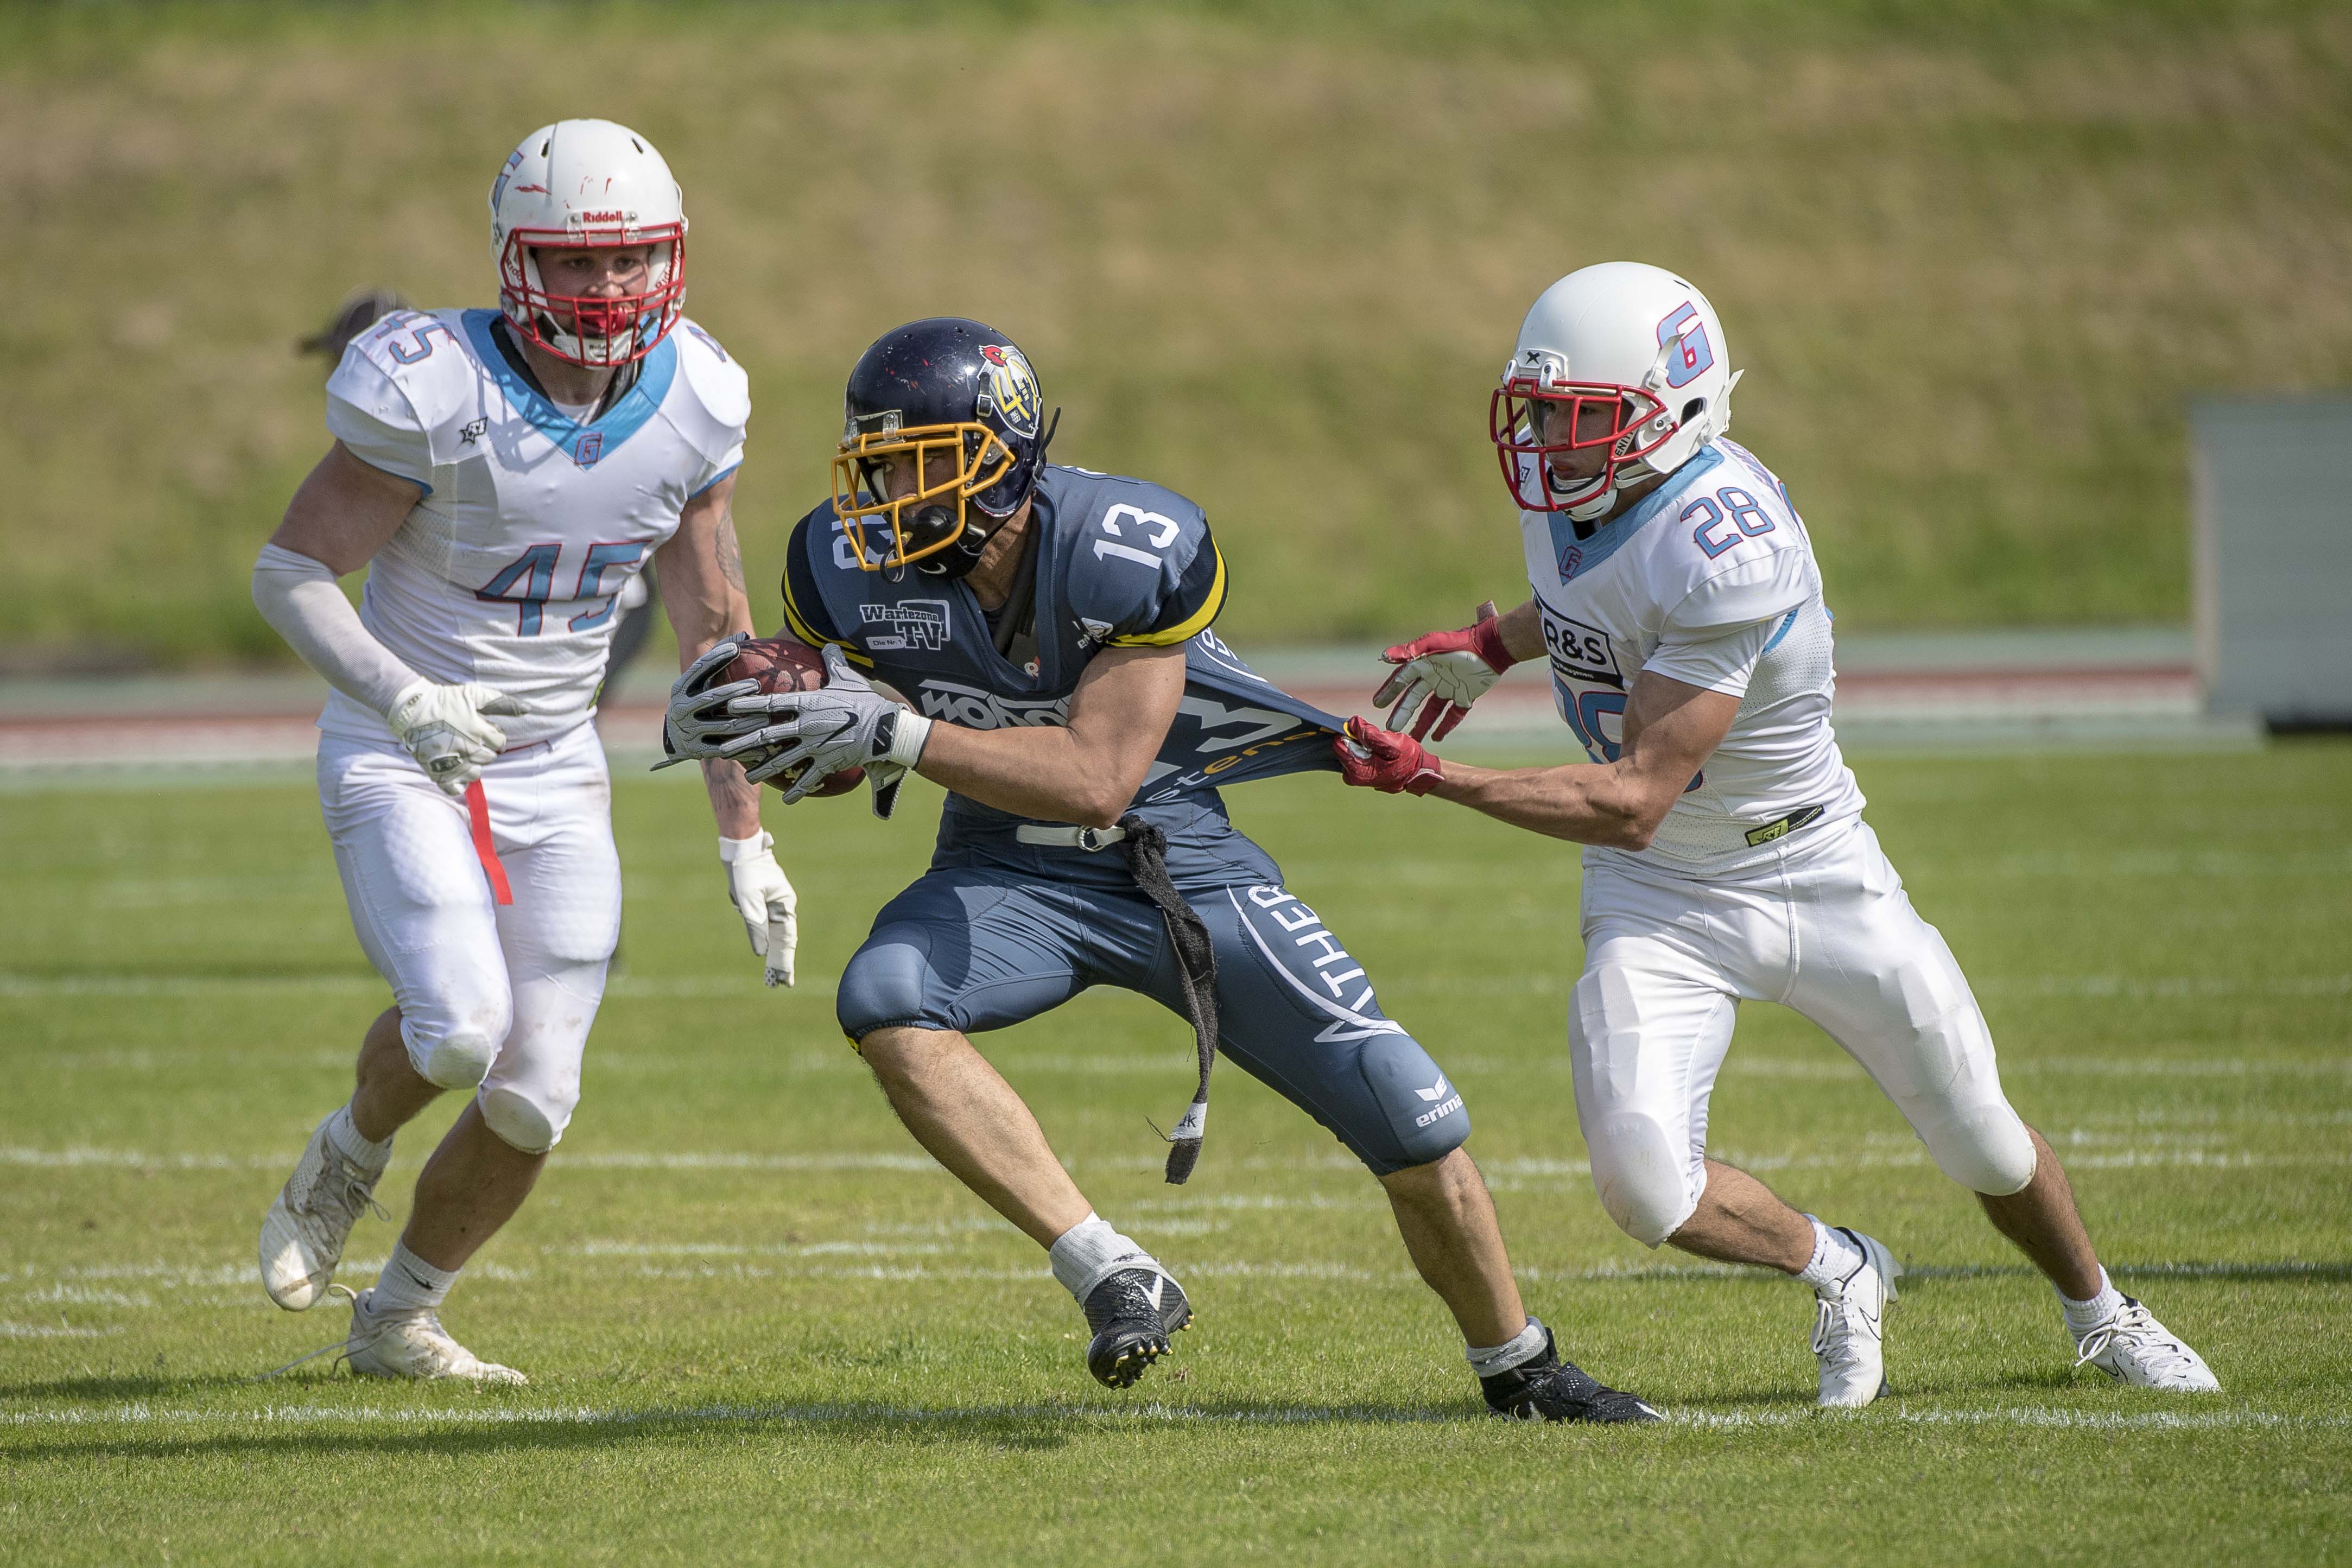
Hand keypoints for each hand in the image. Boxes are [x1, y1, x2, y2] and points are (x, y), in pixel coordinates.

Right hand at [386, 679, 524, 795]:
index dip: (493, 736)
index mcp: (478, 730)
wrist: (410, 709)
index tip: (481, 730)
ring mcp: (452, 762)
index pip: (500, 742)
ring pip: (475, 774)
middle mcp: (468, 748)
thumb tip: (529, 709)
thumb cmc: (444, 700)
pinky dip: (457, 784)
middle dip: (483, 750)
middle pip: (489, 758)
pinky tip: (454, 771)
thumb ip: (501, 703)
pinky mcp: (436, 771)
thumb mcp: (474, 695)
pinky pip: (455, 788)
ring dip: (472, 766)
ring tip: (461, 754)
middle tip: (469, 740)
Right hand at [659, 638, 757, 765]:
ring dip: (747, 720)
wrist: (677, 739)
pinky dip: (746, 748)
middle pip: (711, 698)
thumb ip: (718, 661)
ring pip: (723, 726)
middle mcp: (681, 709)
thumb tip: (744, 636)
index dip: (717, 657)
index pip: (698, 669)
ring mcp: (689, 731)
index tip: (737, 647)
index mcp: (680, 689)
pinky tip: (765, 746)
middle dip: (735, 691)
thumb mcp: (699, 683)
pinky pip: (727, 749)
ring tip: (767, 714)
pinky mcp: (699, 751)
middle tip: (756, 684)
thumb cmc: (697, 702)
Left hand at [718, 831, 797, 987]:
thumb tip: (761, 952)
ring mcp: (773, 905)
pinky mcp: (763, 902)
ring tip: (774, 975)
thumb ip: (755, 927)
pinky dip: (764, 939)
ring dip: (773, 953)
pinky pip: (765, 925)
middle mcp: (782, 906)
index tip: (786, 980)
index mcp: (785, 905)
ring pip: (775, 934)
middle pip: (783, 940)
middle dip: (781, 962)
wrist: (740, 848)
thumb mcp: (749, 901)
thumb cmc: (746, 871)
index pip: (787, 939)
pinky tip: (764, 951)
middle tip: (781, 984)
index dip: (786, 960)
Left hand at [720, 645, 932, 803]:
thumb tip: (828, 645)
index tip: (728, 707)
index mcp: (808, 703)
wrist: (887, 728)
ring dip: (763, 770)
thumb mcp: (849, 678)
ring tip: (748, 778)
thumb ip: (834, 662)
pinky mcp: (828, 762)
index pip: (771, 703)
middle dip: (742, 743)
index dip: (748, 704)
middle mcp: (807, 725)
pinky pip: (809, 778)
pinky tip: (786, 798)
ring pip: (782, 760)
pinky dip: (797, 789)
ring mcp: (816, 746)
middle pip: (767, 734)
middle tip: (723, 749)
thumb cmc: (867, 701)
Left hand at [1334, 716, 1445, 795]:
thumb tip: (1352, 723)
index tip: (1366, 729)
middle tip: (1377, 740)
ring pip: (1350, 748)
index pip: (1339, 745)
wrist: (1418, 773)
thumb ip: (1371, 734)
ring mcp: (1355, 775)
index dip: (1351, 732)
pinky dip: (1364, 747)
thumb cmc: (1408, 761)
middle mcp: (1352, 776)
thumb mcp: (1393, 744)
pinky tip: (1377, 750)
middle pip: (1343, 746)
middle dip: (1358, 738)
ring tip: (1380, 746)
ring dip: (1362, 742)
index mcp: (1358, 771)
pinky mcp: (1358, 772)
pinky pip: (1355, 753)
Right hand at [1373, 600, 1515, 740]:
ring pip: (1431, 710)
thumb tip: (1384, 657)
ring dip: (1421, 724)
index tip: (1377, 704)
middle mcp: (1435, 677)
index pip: (1402, 680)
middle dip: (1402, 713)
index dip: (1389, 691)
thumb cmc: (1463, 642)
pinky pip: (1453, 714)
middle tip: (1391, 728)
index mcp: (1424, 665)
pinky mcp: (1466, 696)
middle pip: (1414, 699)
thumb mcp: (1435, 644)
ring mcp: (1450, 688)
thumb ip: (1411, 650)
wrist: (1493, 647)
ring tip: (1412, 739)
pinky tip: (1437, 737)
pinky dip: (1446, 725)